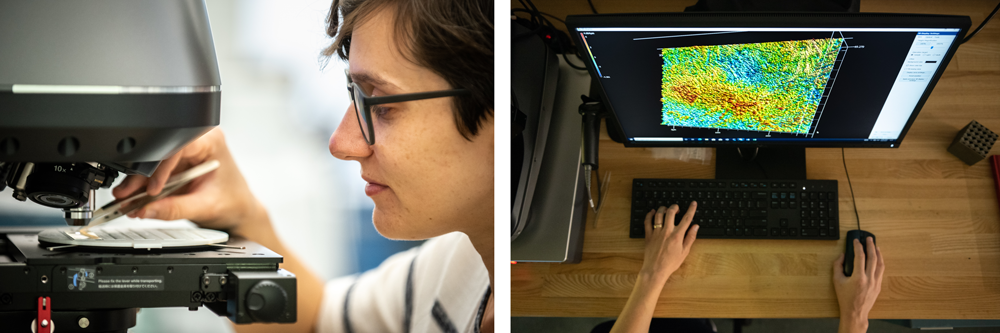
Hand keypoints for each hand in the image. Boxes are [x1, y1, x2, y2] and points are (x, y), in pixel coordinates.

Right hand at [112, 128, 261, 232]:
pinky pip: (156, 175)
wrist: (241, 211)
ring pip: (154, 165)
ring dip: (138, 184)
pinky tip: (135, 199)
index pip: (176, 145)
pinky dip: (145, 188)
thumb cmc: (234, 202)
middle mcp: (197, 143)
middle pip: (160, 155)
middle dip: (142, 178)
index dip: (160, 167)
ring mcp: (186, 154)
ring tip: (125, 200)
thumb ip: (173, 209)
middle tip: (125, 195)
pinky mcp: (178, 166)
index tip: (153, 188)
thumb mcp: (204, 207)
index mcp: (210, 142)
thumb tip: (144, 209)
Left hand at [639, 201, 699, 283]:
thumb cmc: (670, 263)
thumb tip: (695, 227)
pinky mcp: (648, 235)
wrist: (656, 270)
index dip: (691, 209)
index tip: (693, 203)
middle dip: (675, 207)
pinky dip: (650, 215)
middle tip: (677, 208)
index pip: (686, 219)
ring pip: (659, 214)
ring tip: (666, 209)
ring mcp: (656, 233)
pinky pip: (647, 221)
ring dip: (663, 209)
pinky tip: (652, 212)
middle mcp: (666, 232)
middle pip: (671, 212)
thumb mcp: (684, 252)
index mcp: (677, 236)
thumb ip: (690, 237)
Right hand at [833, 237, 883, 332]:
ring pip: (880, 264)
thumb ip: (837, 266)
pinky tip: (878, 259)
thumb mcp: (836, 281)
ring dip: (878, 254)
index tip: (856, 241)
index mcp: (858, 277)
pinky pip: (881, 271)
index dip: (858, 247)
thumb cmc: (845, 298)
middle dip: (871, 246)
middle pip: (873, 258)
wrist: (855, 312)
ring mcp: (876, 282)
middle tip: (869, 239)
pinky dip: (880, 263)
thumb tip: (842, 256)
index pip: (860, 257)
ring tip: (876, 246)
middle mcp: (869, 279)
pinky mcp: (878, 286)